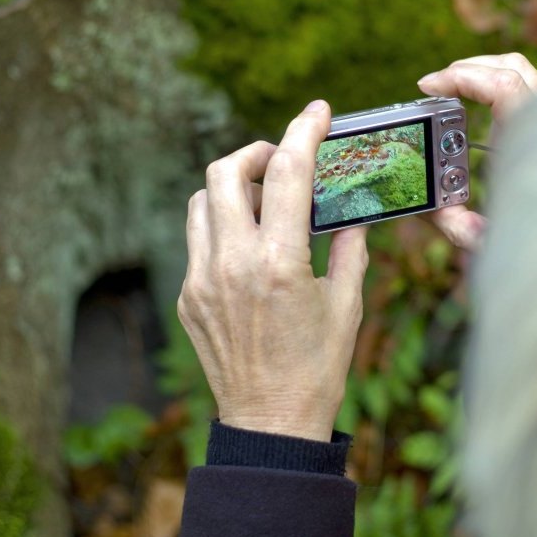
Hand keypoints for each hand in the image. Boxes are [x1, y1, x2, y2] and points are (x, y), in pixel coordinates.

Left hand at [178, 100, 369, 441]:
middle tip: (282, 160)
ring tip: (264, 202)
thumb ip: (349, 251)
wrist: (270, 424)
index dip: (304, 131)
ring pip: (202, 201)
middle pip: (225, 172)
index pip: (289, 173)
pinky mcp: (188, 298)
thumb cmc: (317, 369)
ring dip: (232, 187)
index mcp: (279, 262)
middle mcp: (233, 264)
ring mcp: (202, 280)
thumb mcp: (347, 305)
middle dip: (256, 152)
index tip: (317, 111)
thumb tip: (348, 216)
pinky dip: (223, 228)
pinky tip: (250, 247)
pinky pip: (198, 242)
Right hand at [417, 52, 536, 250]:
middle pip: (513, 68)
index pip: (504, 84)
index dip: (462, 77)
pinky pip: (528, 87)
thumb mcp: (496, 238)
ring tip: (453, 87)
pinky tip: (478, 104)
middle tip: (436, 85)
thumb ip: (463, 229)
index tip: (429, 86)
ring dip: (484, 71)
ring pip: (523, 72)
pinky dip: (498, 85)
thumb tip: (446, 216)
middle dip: (468, 68)